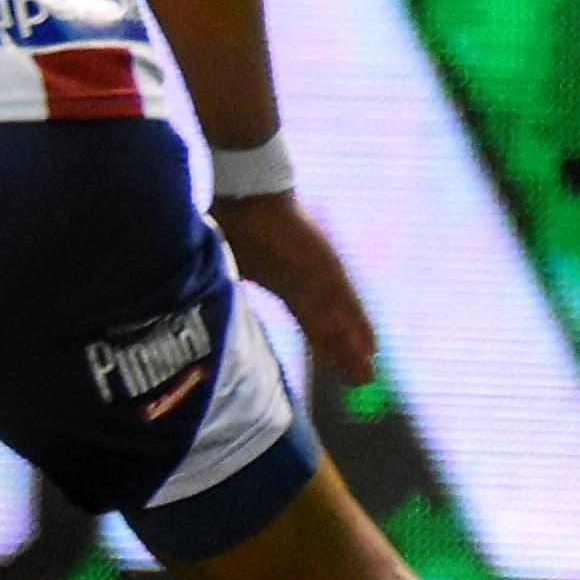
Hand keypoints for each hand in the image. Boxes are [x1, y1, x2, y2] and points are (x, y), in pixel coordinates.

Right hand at [213, 190, 376, 381]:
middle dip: (344, 356)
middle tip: (360, 380)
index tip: (335, 367)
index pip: (311, 323)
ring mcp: (320, 280)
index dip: (324, 345)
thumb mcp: (232, 270)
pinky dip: (359, 326)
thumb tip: (207, 311)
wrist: (250, 200)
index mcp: (288, 287)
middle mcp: (308, 287)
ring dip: (354, 349)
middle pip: (329, 328)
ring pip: (342, 322)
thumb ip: (230, 293)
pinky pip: (348, 305)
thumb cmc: (236, 229)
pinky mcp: (329, 271)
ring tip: (365, 373)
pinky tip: (371, 345)